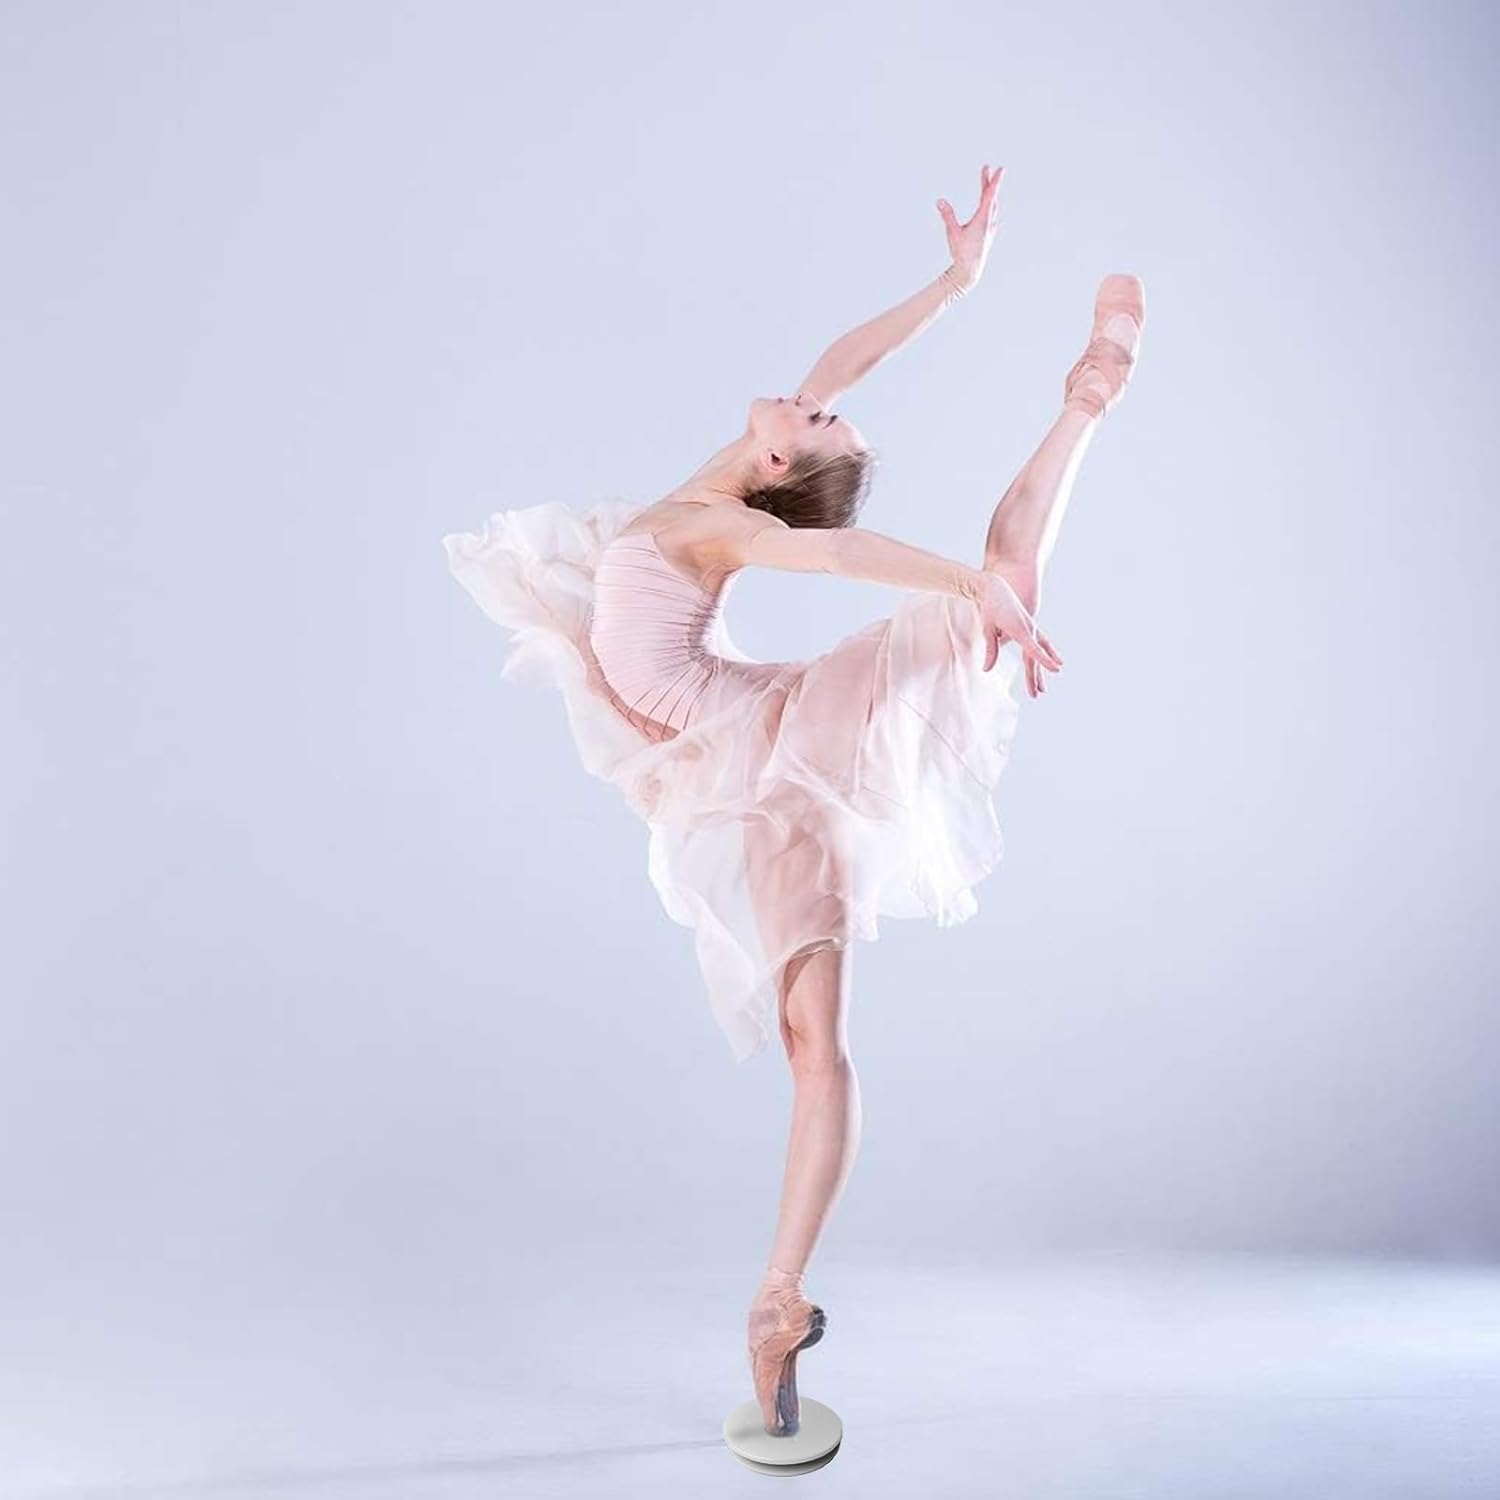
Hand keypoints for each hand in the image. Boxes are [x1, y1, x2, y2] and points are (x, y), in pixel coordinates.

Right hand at [937, 164, 1003, 292]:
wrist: (970, 270)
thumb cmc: (961, 252)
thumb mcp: (952, 232)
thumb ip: (947, 215)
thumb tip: (940, 201)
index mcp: (982, 219)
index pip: (990, 195)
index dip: (994, 181)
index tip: (1000, 169)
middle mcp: (989, 222)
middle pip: (991, 198)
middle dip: (989, 182)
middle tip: (987, 169)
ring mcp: (991, 228)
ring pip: (993, 206)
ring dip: (990, 194)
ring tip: (988, 184)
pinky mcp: (989, 234)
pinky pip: (992, 215)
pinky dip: (990, 206)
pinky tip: (989, 208)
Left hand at [975, 570, 1061, 696]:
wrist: (995, 588)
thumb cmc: (990, 608)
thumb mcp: (987, 629)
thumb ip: (990, 650)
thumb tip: (986, 670)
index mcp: (1020, 630)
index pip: (1034, 649)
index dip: (1045, 660)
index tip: (1057, 669)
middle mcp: (1030, 629)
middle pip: (1035, 658)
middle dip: (1035, 677)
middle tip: (1036, 696)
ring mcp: (1032, 628)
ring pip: (1039, 653)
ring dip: (1039, 671)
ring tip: (1042, 689)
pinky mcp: (1030, 627)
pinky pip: (1041, 645)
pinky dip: (1046, 655)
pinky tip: (1053, 663)